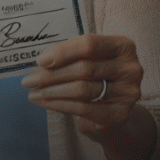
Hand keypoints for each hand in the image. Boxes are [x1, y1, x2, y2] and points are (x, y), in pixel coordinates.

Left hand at [21, 34, 142, 139]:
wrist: (113, 108)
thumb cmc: (96, 76)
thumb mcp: (87, 59)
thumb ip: (69, 55)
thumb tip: (42, 60)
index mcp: (123, 46)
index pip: (89, 44)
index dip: (62, 52)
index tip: (40, 60)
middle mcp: (130, 68)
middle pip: (84, 68)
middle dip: (51, 74)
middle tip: (28, 80)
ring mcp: (128, 92)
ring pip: (82, 89)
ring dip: (51, 91)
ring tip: (33, 92)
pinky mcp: (120, 114)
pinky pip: (83, 108)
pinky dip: (59, 104)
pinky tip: (44, 102)